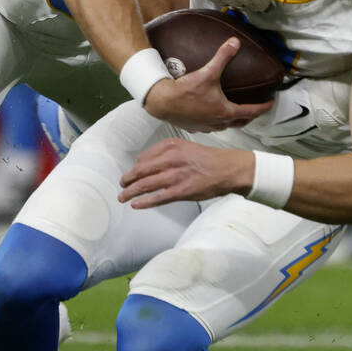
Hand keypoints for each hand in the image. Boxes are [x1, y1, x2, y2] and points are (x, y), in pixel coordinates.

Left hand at [119, 138, 252, 208]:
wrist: (229, 169)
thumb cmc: (209, 159)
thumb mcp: (187, 147)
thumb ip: (168, 153)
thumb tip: (147, 163)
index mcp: (172, 146)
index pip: (144, 157)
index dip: (135, 167)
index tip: (132, 174)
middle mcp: (171, 159)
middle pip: (141, 170)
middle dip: (127, 179)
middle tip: (122, 185)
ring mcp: (176, 176)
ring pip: (146, 185)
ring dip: (130, 192)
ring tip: (123, 197)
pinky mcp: (182, 191)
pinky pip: (158, 198)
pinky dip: (144, 202)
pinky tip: (136, 205)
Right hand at [144, 37, 273, 131]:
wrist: (162, 102)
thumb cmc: (185, 91)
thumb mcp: (207, 72)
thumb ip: (222, 56)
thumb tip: (234, 43)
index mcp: (225, 111)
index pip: (251, 111)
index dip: (263, 107)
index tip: (270, 104)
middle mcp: (217, 122)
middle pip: (240, 122)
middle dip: (250, 116)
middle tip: (255, 109)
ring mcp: (206, 127)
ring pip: (225, 126)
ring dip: (232, 120)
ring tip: (234, 112)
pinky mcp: (194, 127)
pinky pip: (210, 127)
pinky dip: (215, 122)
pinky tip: (211, 115)